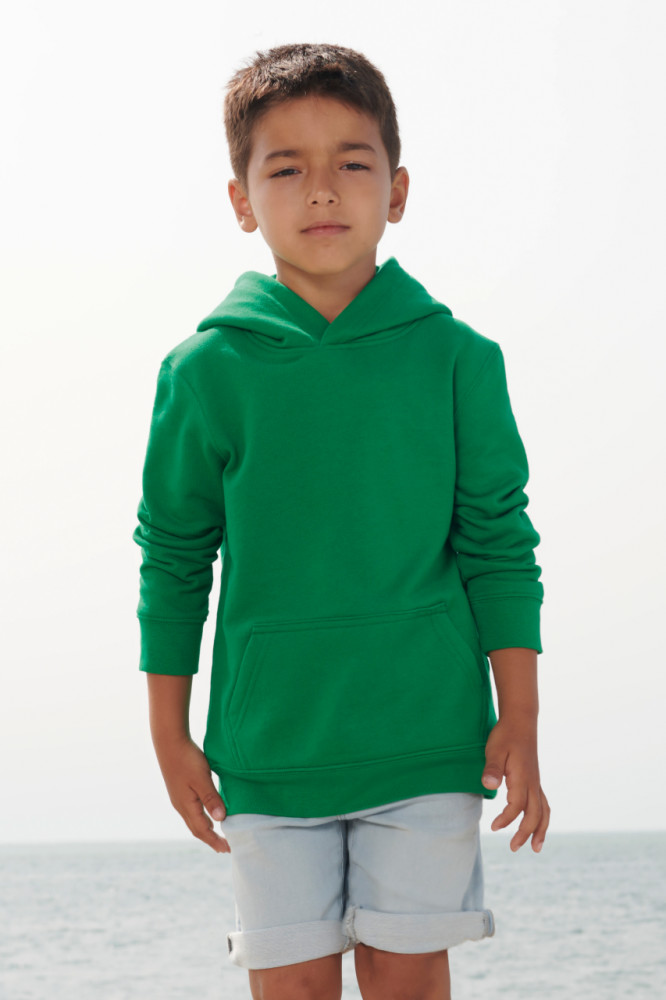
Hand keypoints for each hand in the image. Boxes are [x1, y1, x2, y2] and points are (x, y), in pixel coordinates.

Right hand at [154, 735, 230, 853]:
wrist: (169, 742)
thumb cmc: (187, 759)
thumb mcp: (202, 779)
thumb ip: (211, 799)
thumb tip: (221, 819)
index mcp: (186, 805)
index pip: (202, 830)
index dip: (214, 841)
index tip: (227, 849)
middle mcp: (181, 805)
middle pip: (196, 829)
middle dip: (210, 839)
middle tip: (225, 847)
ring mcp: (179, 798)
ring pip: (193, 820)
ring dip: (205, 829)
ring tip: (217, 834)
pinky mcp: (180, 789)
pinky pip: (191, 811)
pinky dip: (201, 818)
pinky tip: (207, 813)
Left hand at [481, 715, 549, 852]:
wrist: (521, 722)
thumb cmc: (505, 736)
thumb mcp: (494, 750)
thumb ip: (492, 768)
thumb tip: (489, 785)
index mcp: (522, 778)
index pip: (517, 806)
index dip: (506, 819)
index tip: (494, 827)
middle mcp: (533, 783)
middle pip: (535, 815)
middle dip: (525, 833)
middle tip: (513, 848)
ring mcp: (536, 782)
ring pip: (544, 811)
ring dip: (540, 830)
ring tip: (535, 848)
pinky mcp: (535, 780)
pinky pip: (544, 804)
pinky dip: (543, 818)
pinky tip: (537, 826)